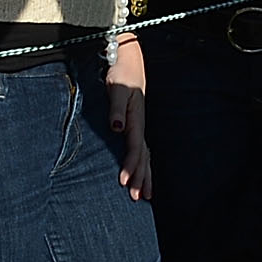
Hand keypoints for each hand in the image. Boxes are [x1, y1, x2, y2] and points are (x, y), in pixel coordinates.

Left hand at [107, 34, 151, 199]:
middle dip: (140, 178)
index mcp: (135, 120)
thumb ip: (116, 108)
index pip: (134, 148)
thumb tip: (117, 127)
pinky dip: (144, 166)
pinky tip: (144, 176)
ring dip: (145, 176)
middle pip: (143, 158)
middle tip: (137, 198)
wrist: (129, 63)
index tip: (124, 182)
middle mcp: (140, 126)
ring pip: (146, 157)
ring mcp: (140, 127)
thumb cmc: (121, 74)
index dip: (130, 166)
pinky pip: (143, 151)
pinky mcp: (137, 126)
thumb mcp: (117, 89)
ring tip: (145, 195)